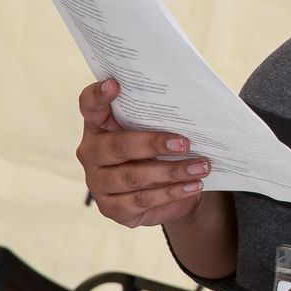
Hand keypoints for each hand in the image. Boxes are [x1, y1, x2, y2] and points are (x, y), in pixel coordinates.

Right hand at [75, 78, 209, 227]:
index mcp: (98, 126)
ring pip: (133, 176)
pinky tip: (193, 186)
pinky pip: (142, 200)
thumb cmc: (160, 152)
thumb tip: (193, 110)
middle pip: (117, 146)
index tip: (115, 83)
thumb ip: (161, 120)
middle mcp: (91, 152)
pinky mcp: (111, 207)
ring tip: (201, 167)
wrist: (168, 193)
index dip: (98, 96)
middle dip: (154, 144)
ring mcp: (97, 181)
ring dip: (171, 172)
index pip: (89, 106)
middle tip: (185, 142)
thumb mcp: (160, 132)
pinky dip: (171, 193)